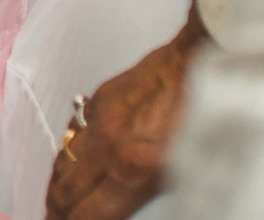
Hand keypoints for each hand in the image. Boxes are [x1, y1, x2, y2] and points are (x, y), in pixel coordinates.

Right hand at [45, 21, 200, 219]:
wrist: (200, 58)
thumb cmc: (209, 116)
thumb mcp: (180, 168)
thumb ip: (141, 192)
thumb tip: (115, 207)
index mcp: (134, 169)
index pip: (87, 214)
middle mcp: (110, 145)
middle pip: (65, 189)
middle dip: (56, 210)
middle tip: (54, 218)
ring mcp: (100, 119)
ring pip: (63, 160)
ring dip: (59, 183)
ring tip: (58, 198)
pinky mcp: (99, 99)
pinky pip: (75, 131)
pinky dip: (72, 150)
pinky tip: (76, 158)